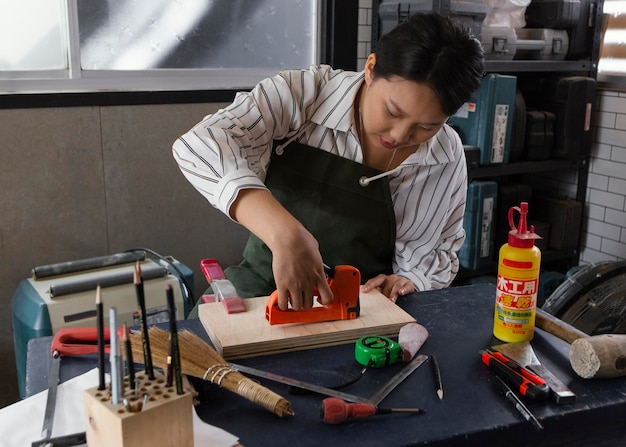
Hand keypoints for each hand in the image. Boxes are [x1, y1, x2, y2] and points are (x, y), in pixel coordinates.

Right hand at [230, 189, 332, 310]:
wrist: (288, 239)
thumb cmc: (302, 241)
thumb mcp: (317, 253)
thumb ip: (317, 263)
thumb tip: (317, 263)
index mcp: (319, 275)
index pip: (328, 297)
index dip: (324, 302)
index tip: (320, 300)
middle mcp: (308, 282)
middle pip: (309, 304)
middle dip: (305, 302)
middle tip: (302, 297)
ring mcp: (295, 285)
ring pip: (297, 306)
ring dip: (294, 304)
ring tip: (291, 299)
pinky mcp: (282, 284)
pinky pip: (283, 303)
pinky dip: (283, 305)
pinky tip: (283, 302)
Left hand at [361, 274, 414, 302]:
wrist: (406, 286)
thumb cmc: (392, 289)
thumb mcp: (384, 290)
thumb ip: (377, 293)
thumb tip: (367, 298)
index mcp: (383, 280)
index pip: (375, 280)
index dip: (370, 285)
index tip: (364, 290)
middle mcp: (391, 278)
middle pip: (387, 283)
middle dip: (384, 292)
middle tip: (381, 301)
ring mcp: (400, 280)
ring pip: (396, 285)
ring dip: (393, 293)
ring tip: (391, 300)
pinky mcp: (409, 284)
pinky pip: (407, 286)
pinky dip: (404, 289)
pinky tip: (401, 292)